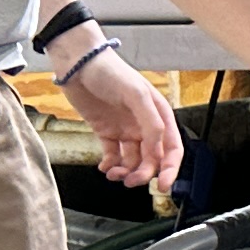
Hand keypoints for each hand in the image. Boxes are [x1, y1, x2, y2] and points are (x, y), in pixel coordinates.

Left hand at [59, 46, 182, 194]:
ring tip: (114, 174)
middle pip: (151, 158)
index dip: (170, 168)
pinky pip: (113, 155)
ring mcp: (125, 129)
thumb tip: (157, 149)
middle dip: (143, 173)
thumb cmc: (110, 72)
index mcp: (158, 115)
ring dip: (126, 172)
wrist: (78, 64)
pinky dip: (110, 165)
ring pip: (132, 160)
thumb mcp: (136, 94)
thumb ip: (151, 123)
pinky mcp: (106, 131)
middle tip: (130, 181)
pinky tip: (105, 167)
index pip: (171, 148)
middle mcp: (144, 125)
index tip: (163, 185)